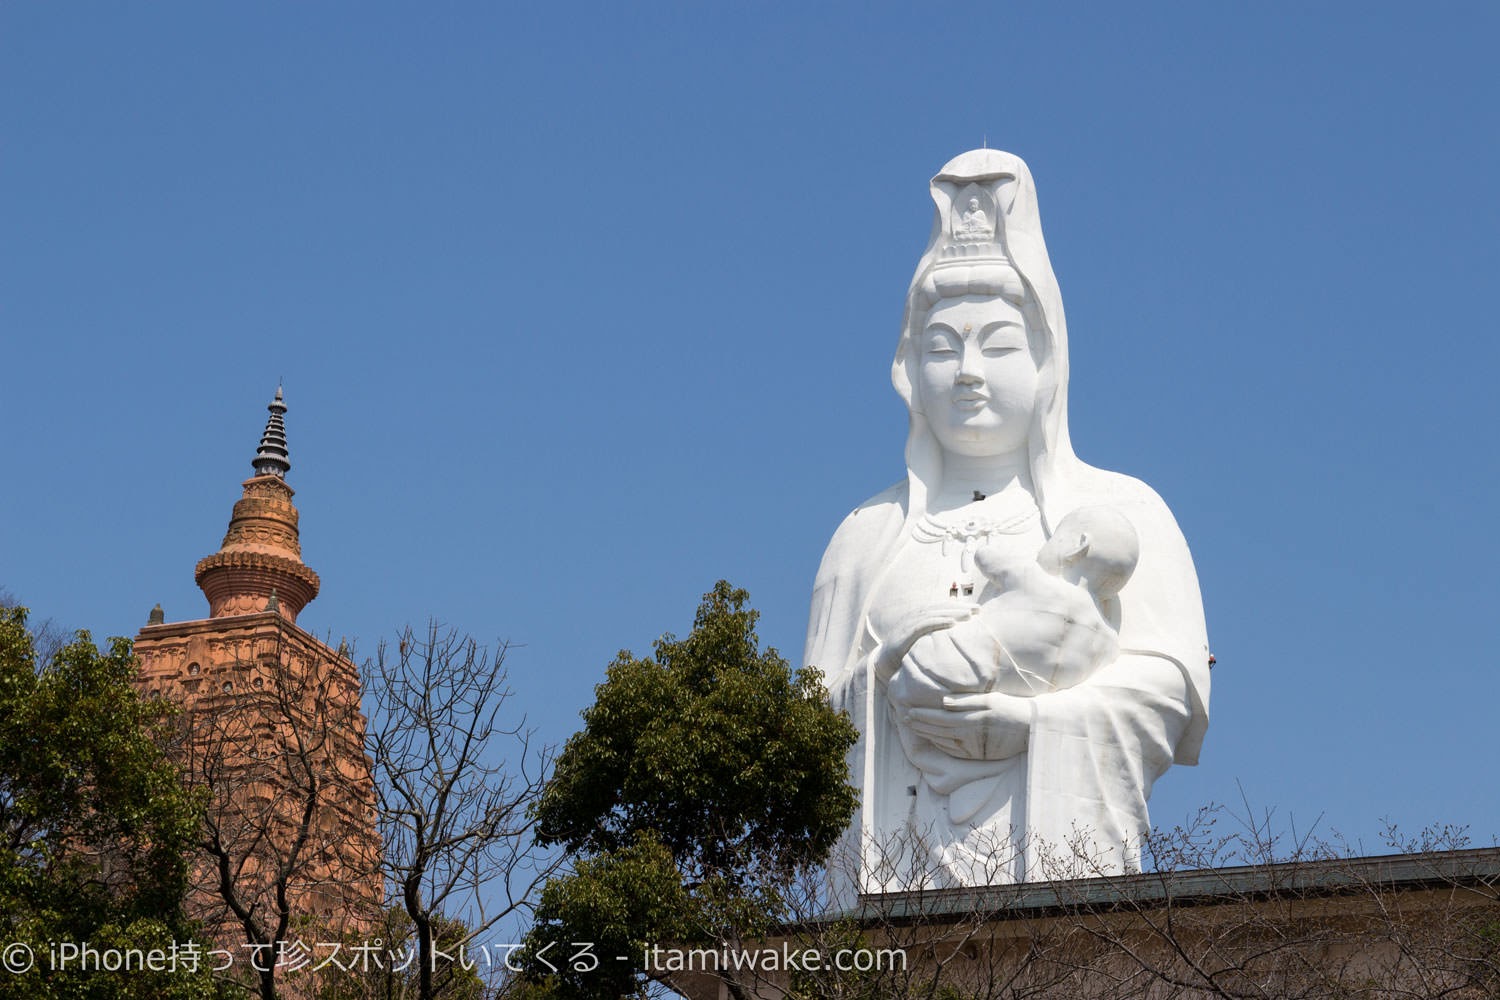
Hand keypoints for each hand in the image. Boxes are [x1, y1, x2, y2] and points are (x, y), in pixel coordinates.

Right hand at [871, 604, 976, 681]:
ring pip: (935, 613)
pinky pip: (925, 624)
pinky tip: (952, 623)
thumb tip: (959, 642)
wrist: (883, 664)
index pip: (943, 608)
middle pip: (941, 607)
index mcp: (921, 617)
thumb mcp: (924, 644)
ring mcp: (910, 623)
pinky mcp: (906, 632)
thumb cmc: (906, 655)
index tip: (978, 610)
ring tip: (969, 614)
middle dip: (961, 607)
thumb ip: (937, 639)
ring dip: (953, 612)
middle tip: (979, 609)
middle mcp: (916, 616)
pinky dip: (939, 621)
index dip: (960, 606)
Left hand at [904, 691, 1030, 760]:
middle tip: (904, 719)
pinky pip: (954, 751)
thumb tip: (943, 701)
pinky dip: (941, 746)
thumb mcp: (988, 699)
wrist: (1030, 729)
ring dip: (926, 734)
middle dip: (919, 724)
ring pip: (943, 741)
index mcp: (968, 718)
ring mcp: (972, 746)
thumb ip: (965, 701)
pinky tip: (934, 740)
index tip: (908, 711)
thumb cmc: (1009, 709)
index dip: (922, 714)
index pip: (938, 716)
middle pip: (937, 729)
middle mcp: (967, 733)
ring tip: (913, 728)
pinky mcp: (977, 754)